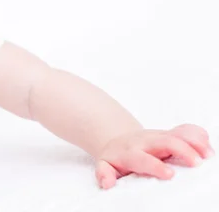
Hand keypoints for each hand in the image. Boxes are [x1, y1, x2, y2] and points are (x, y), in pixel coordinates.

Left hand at [95, 124, 213, 188]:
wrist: (118, 140)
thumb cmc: (116, 158)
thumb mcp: (105, 166)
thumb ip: (105, 174)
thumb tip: (107, 183)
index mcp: (130, 152)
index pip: (142, 158)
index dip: (155, 165)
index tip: (169, 174)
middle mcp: (146, 142)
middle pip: (165, 140)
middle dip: (182, 149)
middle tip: (197, 163)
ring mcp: (158, 135)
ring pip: (177, 133)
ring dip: (194, 141)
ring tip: (208, 155)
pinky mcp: (169, 133)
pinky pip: (185, 129)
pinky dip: (197, 134)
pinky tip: (207, 145)